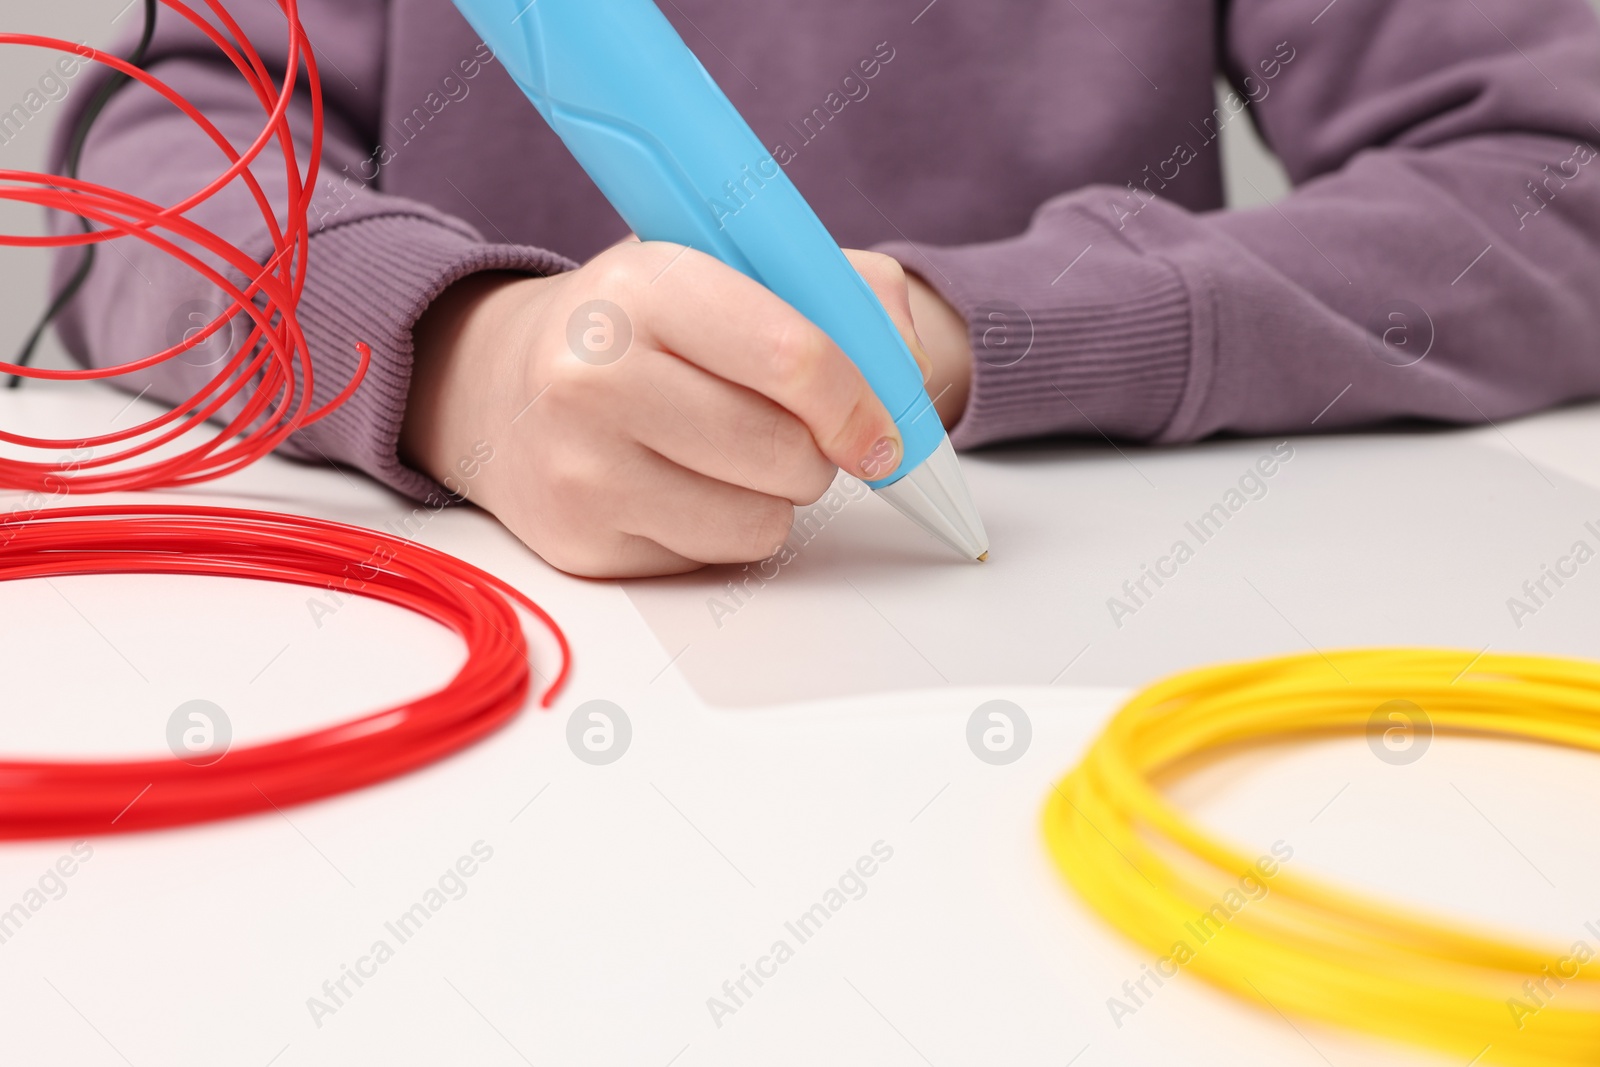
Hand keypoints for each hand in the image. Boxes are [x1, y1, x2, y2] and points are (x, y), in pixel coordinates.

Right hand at [401, 240, 952, 577]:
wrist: (501, 385)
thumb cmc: (641, 327)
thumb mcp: (728, 268)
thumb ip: (843, 291)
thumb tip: (908, 371)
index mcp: (643, 285)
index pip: (792, 357)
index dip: (861, 402)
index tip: (883, 427)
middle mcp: (594, 375)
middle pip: (786, 453)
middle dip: (818, 451)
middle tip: (792, 429)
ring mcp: (580, 467)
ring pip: (762, 519)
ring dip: (775, 495)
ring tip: (731, 452)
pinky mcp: (581, 541)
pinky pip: (717, 556)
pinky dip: (726, 527)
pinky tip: (683, 483)